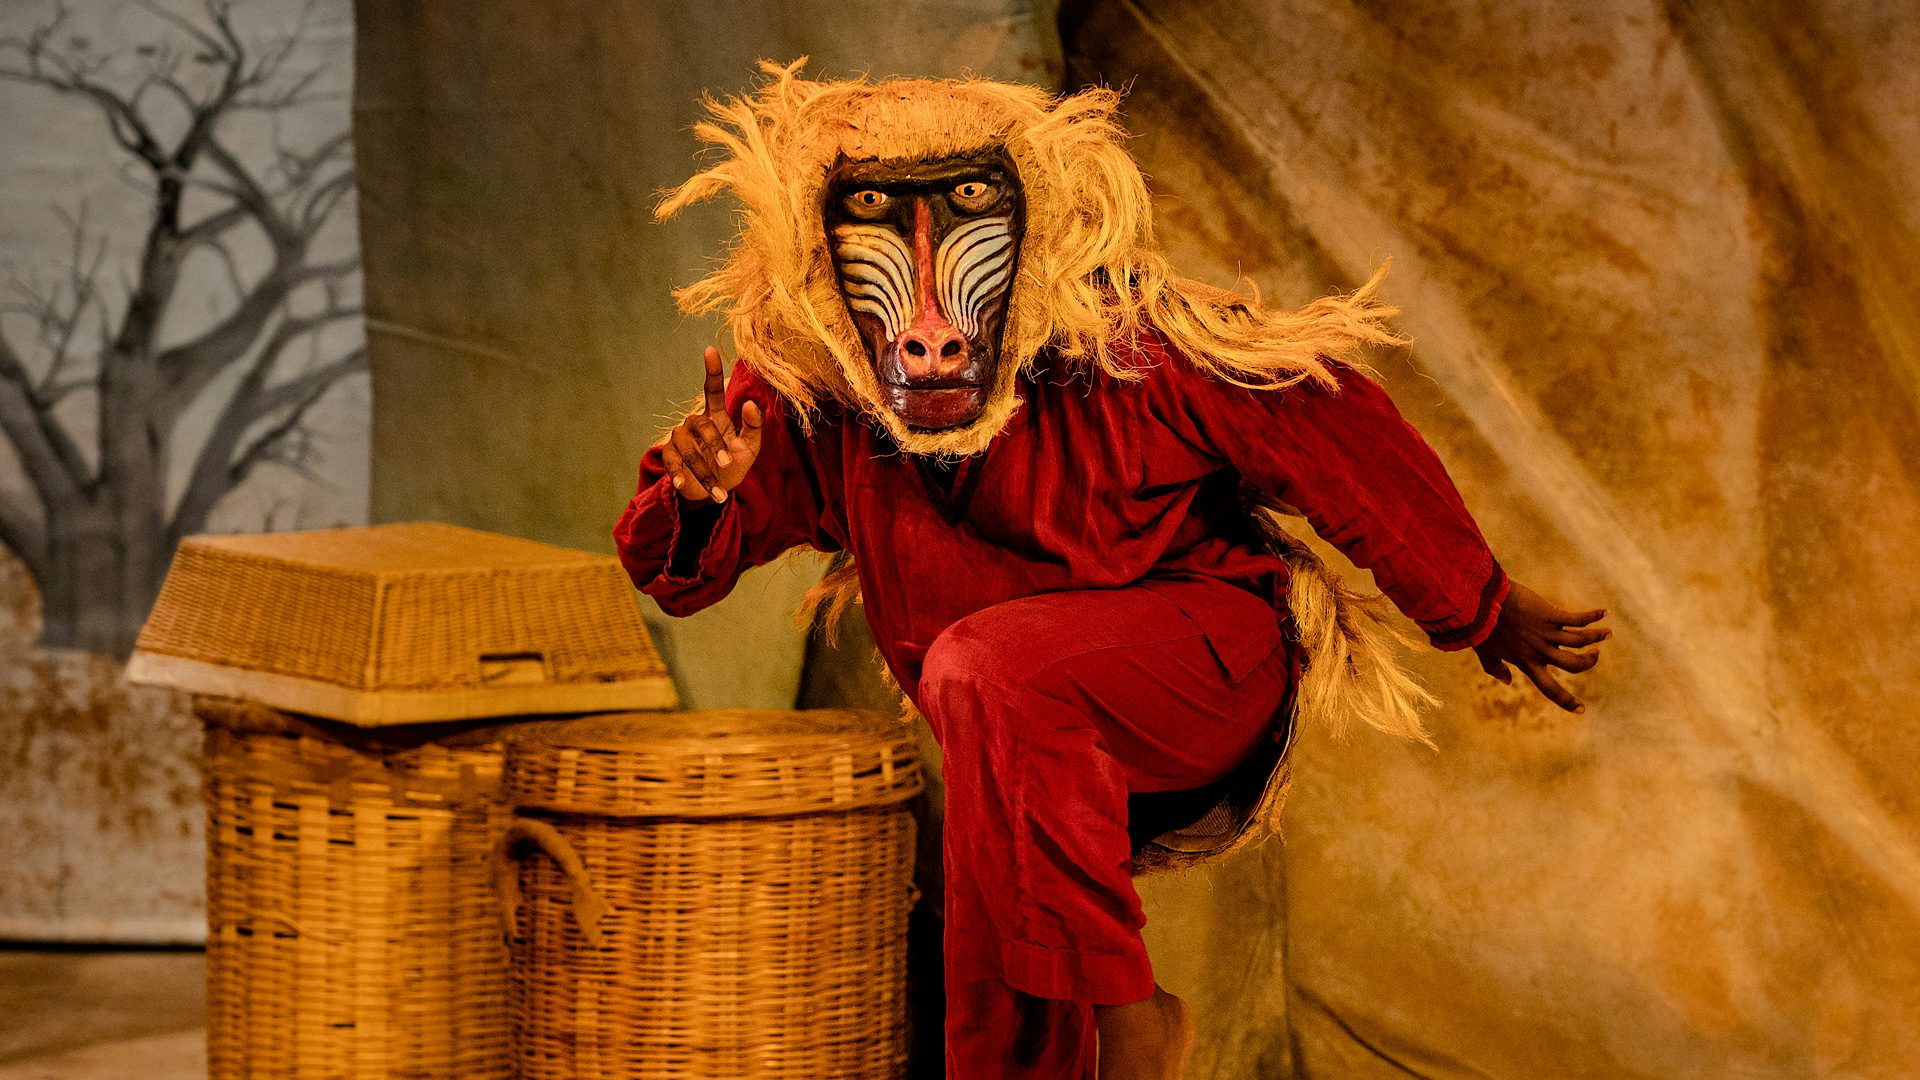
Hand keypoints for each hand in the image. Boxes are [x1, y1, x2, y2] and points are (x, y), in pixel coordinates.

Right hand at [660, 346, 762, 503]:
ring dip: (702, 468)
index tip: (710, 349)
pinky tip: (684, 485)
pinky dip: (678, 473)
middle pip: (701, 423)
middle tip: (726, 463)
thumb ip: (753, 427)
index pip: (713, 389)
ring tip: (716, 489)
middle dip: (714, 443)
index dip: (712, 370)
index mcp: (716, 416)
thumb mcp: (750, 448)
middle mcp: (696, 423)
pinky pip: (671, 460)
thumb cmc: (734, 466)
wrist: (717, 492)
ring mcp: (680, 439)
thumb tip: (750, 403)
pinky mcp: (670, 456)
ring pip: (687, 446)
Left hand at [1472, 580, 1609, 712]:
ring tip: (1607, 633)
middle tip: (1594, 654)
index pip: (1550, 688)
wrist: (1479, 601)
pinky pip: (1578, 619)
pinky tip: (1603, 613)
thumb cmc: (1479, 625)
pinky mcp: (1550, 614)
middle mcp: (1540, 650)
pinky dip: (1593, 616)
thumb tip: (1507, 681)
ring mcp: (1546, 632)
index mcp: (1525, 662)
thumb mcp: (1483, 650)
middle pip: (1574, 665)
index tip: (1581, 710)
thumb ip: (1494, 667)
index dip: (1566, 701)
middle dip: (1588, 662)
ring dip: (1597, 637)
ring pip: (1581, 640)